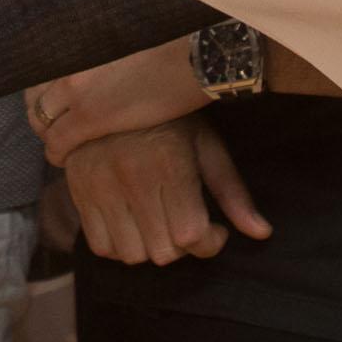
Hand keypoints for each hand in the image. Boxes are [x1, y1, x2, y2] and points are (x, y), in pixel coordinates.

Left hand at [26, 36, 208, 164]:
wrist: (192, 58)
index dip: (44, 96)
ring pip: (42, 122)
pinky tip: (64, 160)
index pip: (42, 76)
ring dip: (48, 135)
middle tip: (54, 129)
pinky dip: (56, 154)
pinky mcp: (89, 116)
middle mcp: (69, 66)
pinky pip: (56, 142)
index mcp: (78, 46)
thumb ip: (100, 55)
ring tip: (61, 146)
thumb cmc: (171, 48)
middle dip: (42, 116)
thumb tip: (98, 66)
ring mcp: (75, 90)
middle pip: (36, 98)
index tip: (55, 107)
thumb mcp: (122, 42)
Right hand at [61, 117, 269, 263]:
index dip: (209, 243)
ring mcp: (100, 186)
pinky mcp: (79, 192)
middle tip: (187, 225)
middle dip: (184, 246)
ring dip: (153, 248)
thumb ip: (232, 192)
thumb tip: (263, 233)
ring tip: (161, 224)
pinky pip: (102, 247)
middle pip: (163, 251)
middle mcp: (131, 177)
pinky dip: (122, 248)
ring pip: (132, 254)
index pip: (190, 234)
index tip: (215, 231)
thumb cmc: (169, 118)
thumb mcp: (206, 144)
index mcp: (168, 162)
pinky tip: (135, 226)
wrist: (109, 87)